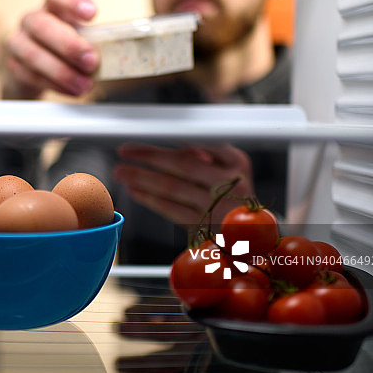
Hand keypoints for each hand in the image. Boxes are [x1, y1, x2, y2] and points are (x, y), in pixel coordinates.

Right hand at [2, 0, 99, 99]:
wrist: (35, 73)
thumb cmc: (65, 50)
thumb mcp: (82, 37)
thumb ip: (97, 39)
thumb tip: (124, 49)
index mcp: (52, 6)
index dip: (71, 0)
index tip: (92, 14)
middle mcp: (32, 20)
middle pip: (42, 25)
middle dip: (68, 45)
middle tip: (91, 60)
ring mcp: (18, 43)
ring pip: (33, 54)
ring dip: (62, 71)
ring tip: (85, 84)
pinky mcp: (14, 67)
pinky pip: (31, 76)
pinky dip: (55, 85)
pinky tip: (72, 90)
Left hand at [112, 142, 254, 229]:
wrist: (251, 239)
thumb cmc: (232, 200)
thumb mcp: (228, 172)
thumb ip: (203, 157)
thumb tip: (171, 145)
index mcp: (237, 162)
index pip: (199, 143)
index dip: (169, 138)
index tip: (144, 133)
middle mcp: (231, 183)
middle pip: (182, 164)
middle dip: (149, 155)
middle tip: (124, 151)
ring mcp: (219, 207)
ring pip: (173, 187)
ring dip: (141, 177)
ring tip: (121, 172)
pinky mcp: (206, 228)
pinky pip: (171, 209)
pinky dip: (149, 199)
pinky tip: (135, 191)